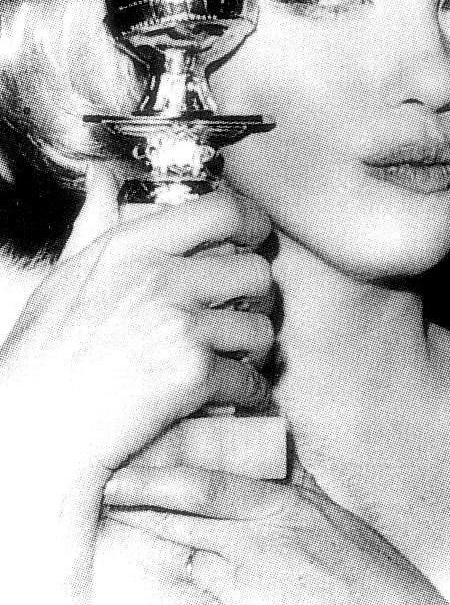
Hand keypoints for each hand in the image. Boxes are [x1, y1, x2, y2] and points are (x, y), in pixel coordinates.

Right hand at [0, 165, 275, 604]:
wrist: (35, 428)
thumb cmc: (44, 353)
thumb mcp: (65, 274)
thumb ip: (95, 222)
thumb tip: (102, 176)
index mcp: (134, 247)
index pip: (222, 210)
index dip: (254, 219)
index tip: (258, 234)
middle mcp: (162, 279)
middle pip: (255, 270)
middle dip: (260, 294)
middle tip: (248, 310)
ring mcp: (181, 326)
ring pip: (260, 327)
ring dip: (256, 346)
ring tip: (240, 355)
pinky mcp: (193, 376)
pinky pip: (250, 377)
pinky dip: (249, 390)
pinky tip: (237, 394)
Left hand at [99, 460, 449, 604]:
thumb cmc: (371, 571)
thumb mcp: (333, 513)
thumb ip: (296, 480)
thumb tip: (271, 447)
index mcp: (280, 508)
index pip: (205, 487)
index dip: (158, 479)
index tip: (123, 471)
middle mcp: (258, 542)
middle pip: (183, 520)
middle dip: (139, 505)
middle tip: (102, 489)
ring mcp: (250, 585)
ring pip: (183, 556)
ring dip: (146, 537)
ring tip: (112, 520)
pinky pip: (198, 598)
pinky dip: (169, 583)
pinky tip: (146, 574)